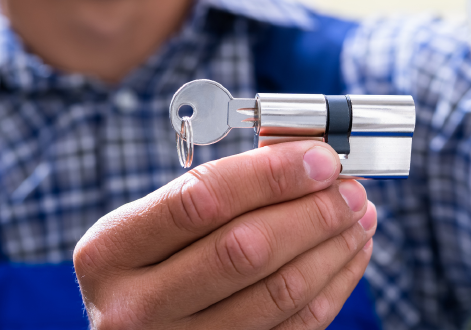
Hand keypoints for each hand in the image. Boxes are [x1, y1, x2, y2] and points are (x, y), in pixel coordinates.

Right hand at [73, 141, 376, 329]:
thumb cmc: (150, 266)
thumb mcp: (155, 224)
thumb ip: (218, 191)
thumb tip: (304, 159)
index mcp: (110, 251)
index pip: (201, 200)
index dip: (270, 176)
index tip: (320, 158)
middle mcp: (134, 308)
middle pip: (246, 250)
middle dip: (313, 212)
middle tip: (350, 189)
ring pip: (279, 292)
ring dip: (333, 247)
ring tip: (359, 216)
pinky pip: (297, 327)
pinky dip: (334, 284)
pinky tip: (349, 252)